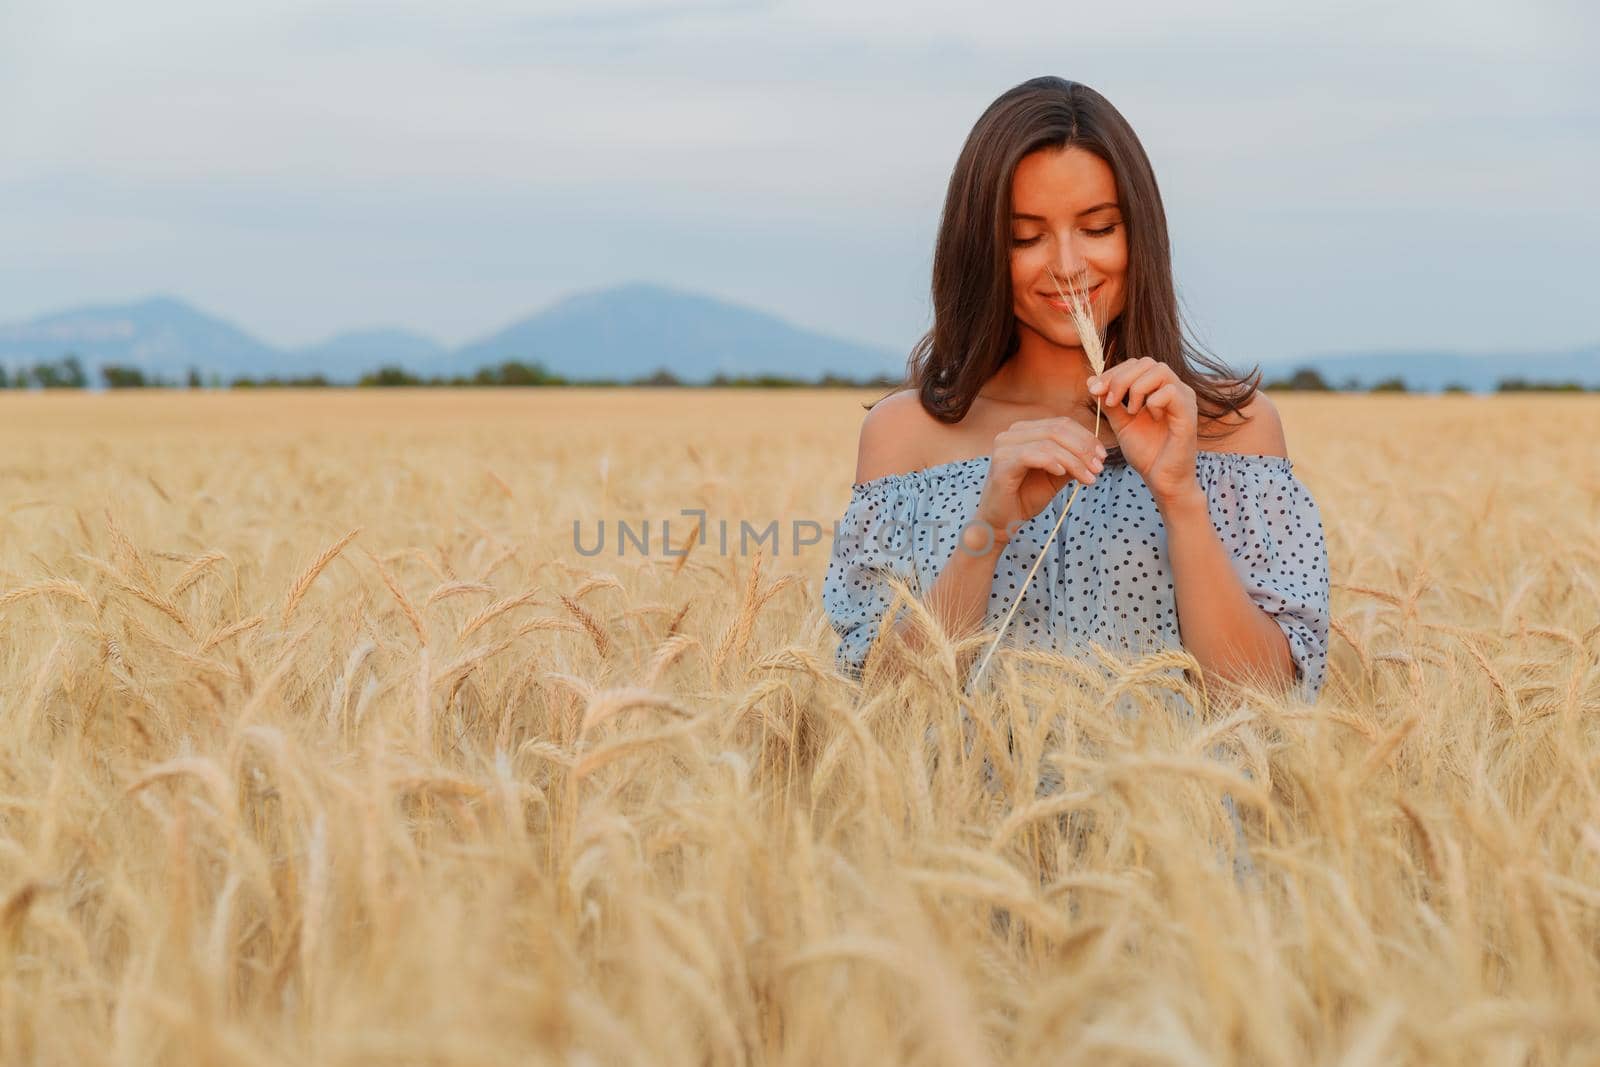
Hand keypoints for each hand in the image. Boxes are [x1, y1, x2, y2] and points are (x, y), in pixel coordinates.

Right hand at [972, 417, 1107, 546]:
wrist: (1001, 521)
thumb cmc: (1026, 497)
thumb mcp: (1056, 476)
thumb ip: (1072, 461)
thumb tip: (1097, 454)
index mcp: (1026, 431)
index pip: (1062, 424)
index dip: (1086, 437)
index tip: (1102, 456)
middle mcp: (1013, 433)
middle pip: (1057, 429)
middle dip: (1084, 448)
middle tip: (1099, 467)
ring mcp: (1005, 446)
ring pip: (1049, 443)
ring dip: (1074, 460)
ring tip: (1088, 478)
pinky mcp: (1002, 462)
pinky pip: (1033, 455)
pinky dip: (1052, 463)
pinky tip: (1063, 474)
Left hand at [1086, 357, 1198, 506]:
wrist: (1162, 479)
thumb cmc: (1146, 452)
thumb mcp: (1121, 424)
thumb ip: (1108, 403)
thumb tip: (1091, 380)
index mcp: (1159, 388)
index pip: (1135, 364)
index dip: (1113, 372)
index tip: (1094, 389)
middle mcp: (1175, 388)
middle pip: (1146, 362)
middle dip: (1120, 378)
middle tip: (1109, 401)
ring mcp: (1184, 399)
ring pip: (1160, 370)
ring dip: (1136, 388)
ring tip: (1130, 411)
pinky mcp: (1189, 413)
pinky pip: (1170, 392)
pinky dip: (1153, 402)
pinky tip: (1150, 418)